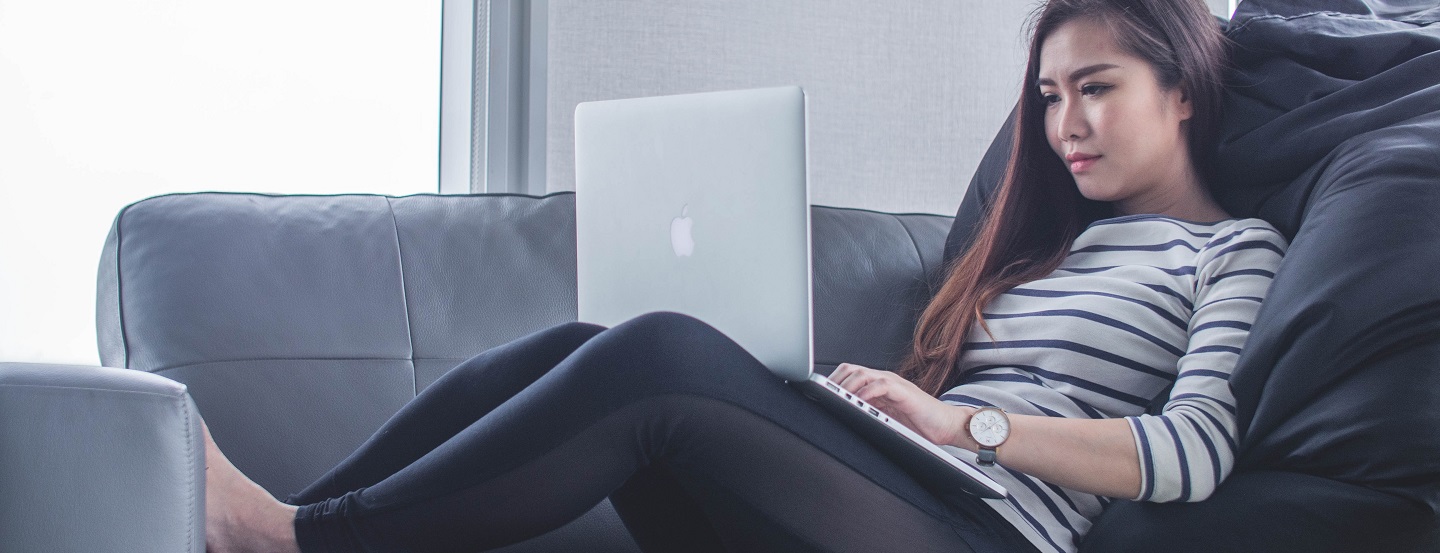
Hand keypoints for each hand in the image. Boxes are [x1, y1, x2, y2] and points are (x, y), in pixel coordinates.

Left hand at [828, 363, 975, 448]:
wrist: (947, 426)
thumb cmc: (918, 425)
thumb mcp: (885, 419)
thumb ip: (868, 414)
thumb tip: (842, 419)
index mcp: (876, 386)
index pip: (848, 375)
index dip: (831, 382)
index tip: (816, 394)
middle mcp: (883, 380)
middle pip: (850, 370)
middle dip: (834, 382)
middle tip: (823, 396)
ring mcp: (893, 383)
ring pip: (862, 373)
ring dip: (846, 386)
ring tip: (836, 398)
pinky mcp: (904, 391)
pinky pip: (880, 385)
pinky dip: (866, 392)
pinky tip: (858, 402)